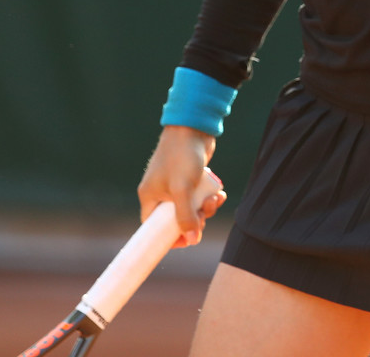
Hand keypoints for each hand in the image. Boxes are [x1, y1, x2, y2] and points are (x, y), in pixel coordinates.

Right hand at [138, 126, 224, 247]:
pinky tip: (219, 193)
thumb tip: (192, 239)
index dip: (169, 237)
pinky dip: (209, 197)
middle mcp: (161, 191)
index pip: (153, 227)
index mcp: (150, 196)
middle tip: (205, 215)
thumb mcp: (182, 189)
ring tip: (215, 198)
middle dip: (194, 220)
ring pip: (191, 208)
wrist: (194, 127)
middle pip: (176, 219)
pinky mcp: (190, 178)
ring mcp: (176, 184)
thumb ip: (185, 216)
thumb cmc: (182, 156)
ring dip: (206, 208)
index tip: (186, 242)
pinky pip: (198, 196)